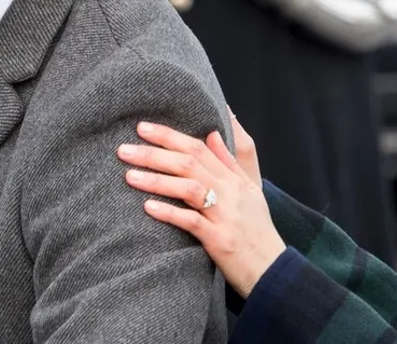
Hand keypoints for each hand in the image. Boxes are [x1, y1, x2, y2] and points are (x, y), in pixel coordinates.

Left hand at [117, 115, 283, 297]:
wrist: (272, 268)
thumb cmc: (257, 229)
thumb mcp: (250, 190)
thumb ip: (231, 161)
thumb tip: (213, 133)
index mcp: (234, 179)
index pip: (200, 147)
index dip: (170, 136)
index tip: (143, 128)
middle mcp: (230, 192)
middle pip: (190, 163)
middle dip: (155, 153)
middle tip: (124, 149)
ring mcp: (225, 216)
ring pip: (189, 188)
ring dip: (157, 180)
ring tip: (129, 175)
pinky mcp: (220, 240)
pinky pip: (192, 222)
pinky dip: (170, 213)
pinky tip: (148, 207)